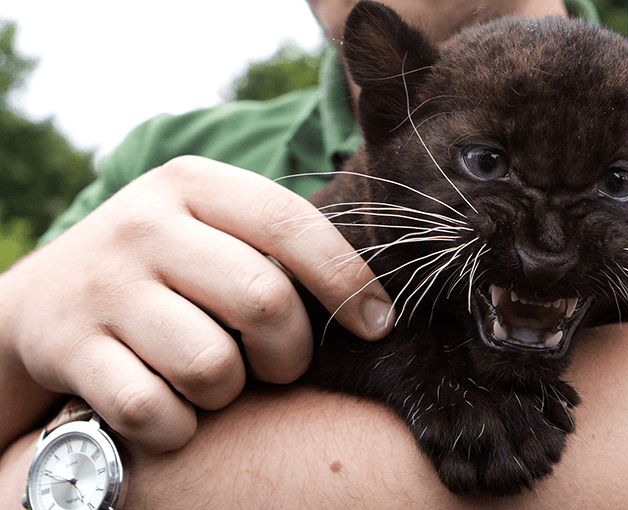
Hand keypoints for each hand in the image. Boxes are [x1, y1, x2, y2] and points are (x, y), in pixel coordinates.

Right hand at [0, 156, 393, 451]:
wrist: (46, 298)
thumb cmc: (165, 267)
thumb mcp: (211, 226)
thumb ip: (278, 244)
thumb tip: (373, 303)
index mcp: (194, 184)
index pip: (291, 224)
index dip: (346, 279)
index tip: (378, 323)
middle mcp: (145, 224)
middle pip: (263, 301)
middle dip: (290, 352)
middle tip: (281, 363)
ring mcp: (103, 285)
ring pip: (212, 367)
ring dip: (229, 392)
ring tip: (216, 379)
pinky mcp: (69, 346)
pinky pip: (155, 411)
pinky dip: (179, 426)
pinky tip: (175, 409)